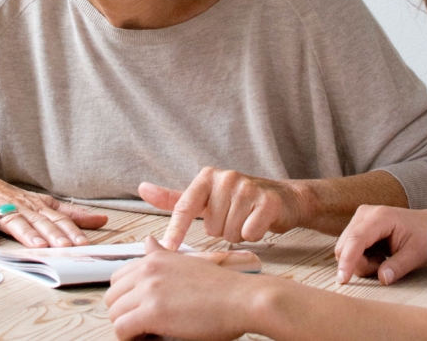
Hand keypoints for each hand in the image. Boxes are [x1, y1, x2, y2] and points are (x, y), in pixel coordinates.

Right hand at [0, 170, 107, 247]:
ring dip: (27, 234)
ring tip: (38, 246)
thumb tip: (101, 219)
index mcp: (36, 206)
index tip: (84, 243)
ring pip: (15, 222)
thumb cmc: (8, 197)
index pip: (57, 218)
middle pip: (39, 221)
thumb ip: (70, 214)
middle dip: (54, 234)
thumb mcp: (41, 203)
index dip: (71, 230)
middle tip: (67, 247)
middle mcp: (20, 206)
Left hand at [105, 236, 250, 340]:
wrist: (242, 299)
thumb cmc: (222, 288)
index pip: (118, 278)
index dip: (126, 298)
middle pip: (112, 296)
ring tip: (149, 333)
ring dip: (127, 327)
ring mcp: (149, 289)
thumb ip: (163, 255)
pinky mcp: (152, 312)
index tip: (141, 310)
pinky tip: (150, 339)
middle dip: (124, 313)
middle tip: (144, 326)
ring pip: (114, 314)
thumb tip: (148, 242)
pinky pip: (121, 330)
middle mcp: (148, 269)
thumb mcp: (187, 263)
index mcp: (155, 258)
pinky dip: (130, 339)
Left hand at [140, 167, 304, 250]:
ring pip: (229, 233)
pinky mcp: (267, 201)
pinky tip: (258, 223)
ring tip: (245, 220)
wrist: (284, 198)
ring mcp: (248, 188)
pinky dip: (253, 235)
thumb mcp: (205, 198)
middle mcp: (226, 177)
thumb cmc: (239, 201)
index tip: (167, 250)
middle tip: (233, 219)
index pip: (184, 207)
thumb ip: (174, 198)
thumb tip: (142, 189)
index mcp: (207, 177)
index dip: (175, 230)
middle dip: (221, 230)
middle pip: (211, 228)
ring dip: (237, 234)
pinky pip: (249, 234)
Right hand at [333, 205, 426, 284]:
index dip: (348, 259)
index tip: (343, 279)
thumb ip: (398, 267)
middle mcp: (365, 214)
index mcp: (380, 217)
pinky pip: (350, 248)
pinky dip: (362, 259)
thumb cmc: (424, 237)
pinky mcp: (359, 226)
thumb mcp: (416, 255)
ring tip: (383, 260)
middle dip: (359, 264)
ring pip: (345, 248)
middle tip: (382, 268)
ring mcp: (360, 219)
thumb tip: (382, 279)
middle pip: (346, 245)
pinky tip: (378, 256)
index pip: (356, 239)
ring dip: (361, 262)